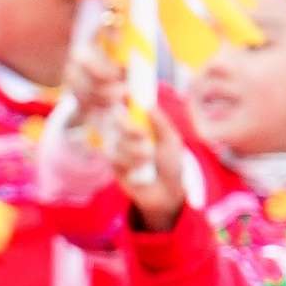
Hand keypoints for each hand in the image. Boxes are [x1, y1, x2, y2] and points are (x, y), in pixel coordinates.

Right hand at [110, 95, 190, 229]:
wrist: (166, 192)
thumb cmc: (172, 164)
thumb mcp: (172, 140)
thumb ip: (161, 122)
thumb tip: (148, 105)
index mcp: (143, 124)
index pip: (130, 106)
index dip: (126, 99)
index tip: (125, 93)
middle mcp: (129, 133)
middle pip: (120, 121)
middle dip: (132, 128)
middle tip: (143, 136)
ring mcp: (120, 148)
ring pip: (120, 142)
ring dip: (138, 153)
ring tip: (149, 162)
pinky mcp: (114, 164)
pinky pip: (116, 158)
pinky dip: (130, 164)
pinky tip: (138, 172)